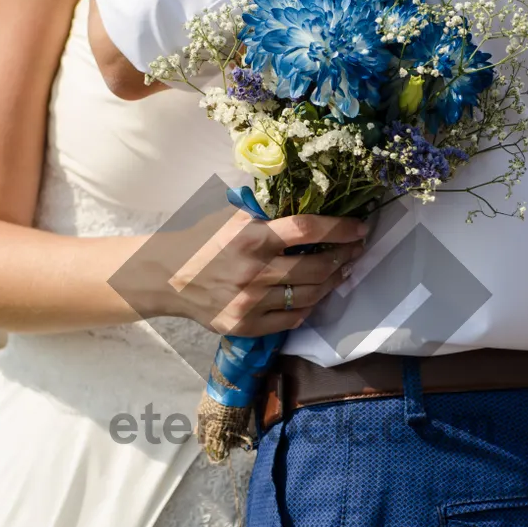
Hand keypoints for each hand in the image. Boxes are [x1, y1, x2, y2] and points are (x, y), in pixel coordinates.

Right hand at [151, 209, 368, 336]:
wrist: (167, 277)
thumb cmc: (204, 240)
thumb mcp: (232, 217)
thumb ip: (267, 212)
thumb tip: (311, 200)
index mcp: (250, 238)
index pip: (307, 230)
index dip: (340, 229)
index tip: (360, 228)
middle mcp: (253, 272)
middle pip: (316, 267)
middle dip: (344, 257)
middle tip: (356, 250)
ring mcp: (250, 303)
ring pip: (309, 295)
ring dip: (332, 282)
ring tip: (341, 271)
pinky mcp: (246, 325)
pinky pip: (292, 318)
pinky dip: (310, 306)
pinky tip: (317, 294)